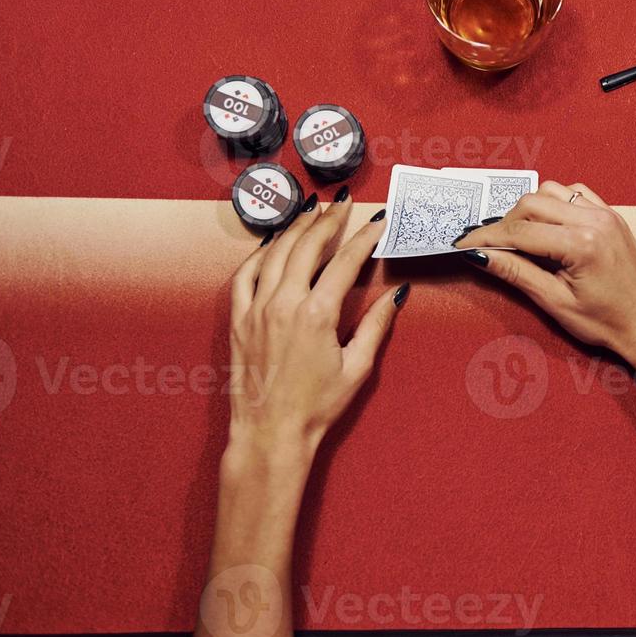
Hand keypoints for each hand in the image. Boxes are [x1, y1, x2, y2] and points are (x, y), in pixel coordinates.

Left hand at [228, 191, 406, 464]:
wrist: (271, 432)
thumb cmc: (316, 407)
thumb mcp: (357, 368)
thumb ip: (376, 325)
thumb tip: (396, 294)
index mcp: (317, 314)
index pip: (345, 261)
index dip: (364, 238)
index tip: (377, 222)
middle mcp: (284, 304)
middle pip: (308, 246)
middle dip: (329, 220)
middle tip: (343, 204)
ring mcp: (257, 310)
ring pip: (275, 253)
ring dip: (295, 228)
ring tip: (312, 212)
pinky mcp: (239, 321)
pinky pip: (246, 275)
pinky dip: (260, 254)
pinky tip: (272, 244)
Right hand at [453, 181, 635, 368]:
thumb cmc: (607, 322)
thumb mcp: (555, 302)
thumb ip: (517, 273)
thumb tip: (480, 256)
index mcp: (582, 244)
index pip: (520, 231)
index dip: (487, 238)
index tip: (465, 244)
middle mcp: (595, 220)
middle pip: (532, 203)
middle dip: (506, 223)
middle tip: (492, 247)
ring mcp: (606, 213)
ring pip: (551, 191)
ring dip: (529, 210)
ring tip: (521, 239)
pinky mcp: (612, 214)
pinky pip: (574, 193)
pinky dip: (554, 203)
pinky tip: (548, 227)